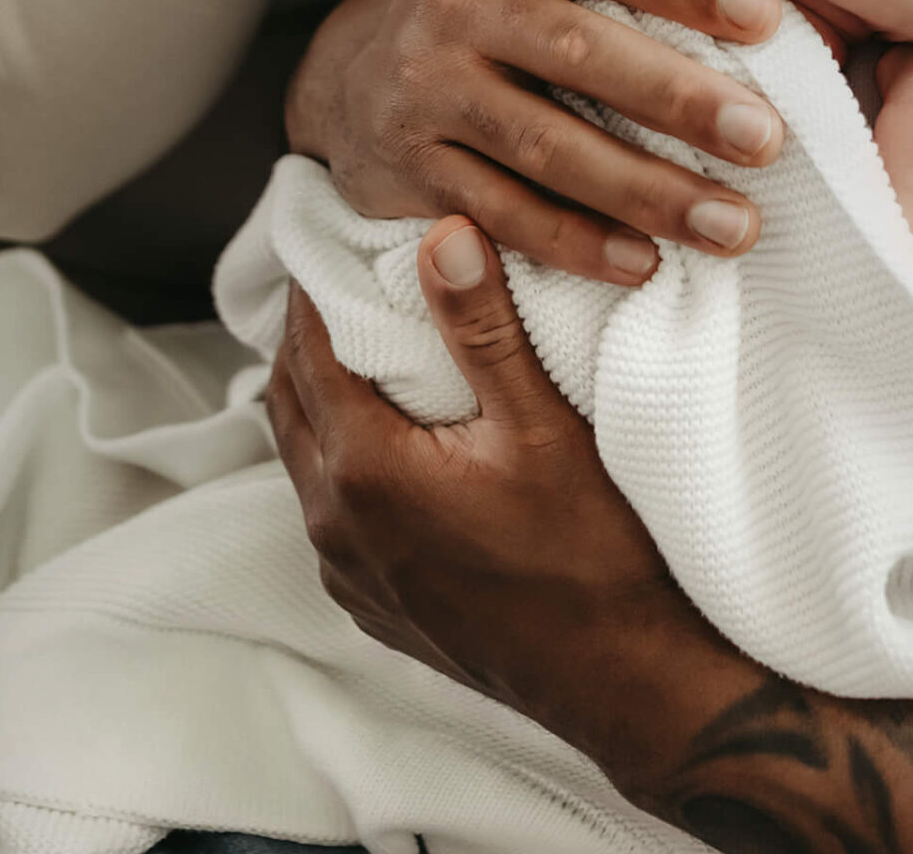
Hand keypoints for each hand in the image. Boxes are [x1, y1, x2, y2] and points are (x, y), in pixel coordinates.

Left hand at [266, 217, 702, 777]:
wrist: (622, 679)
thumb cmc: (590, 555)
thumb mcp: (540, 425)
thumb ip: (483, 327)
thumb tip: (443, 236)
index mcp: (365, 472)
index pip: (310, 348)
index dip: (317, 282)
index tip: (331, 233)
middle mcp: (337, 527)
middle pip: (290, 400)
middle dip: (307, 333)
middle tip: (340, 273)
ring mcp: (350, 573)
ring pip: (305, 458)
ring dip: (320, 395)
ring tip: (361, 340)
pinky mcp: (374, 603)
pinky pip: (330, 512)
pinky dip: (340, 457)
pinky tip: (390, 435)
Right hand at [286, 0, 786, 284]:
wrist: (342, 71)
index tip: (774, 19)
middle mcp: (456, 6)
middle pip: (580, 55)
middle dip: (680, 101)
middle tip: (770, 141)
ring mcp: (426, 93)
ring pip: (546, 148)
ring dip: (646, 191)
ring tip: (736, 223)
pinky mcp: (410, 171)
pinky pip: (504, 214)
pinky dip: (575, 244)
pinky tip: (648, 263)